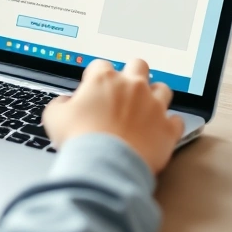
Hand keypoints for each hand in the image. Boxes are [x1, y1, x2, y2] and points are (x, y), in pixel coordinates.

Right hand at [42, 59, 184, 173]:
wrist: (105, 165)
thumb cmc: (80, 139)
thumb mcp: (54, 118)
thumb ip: (60, 104)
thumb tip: (64, 103)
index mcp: (104, 80)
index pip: (101, 66)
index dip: (95, 77)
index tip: (93, 89)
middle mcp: (132, 86)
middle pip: (138, 65)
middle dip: (132, 74)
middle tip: (125, 90)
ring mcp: (153, 106)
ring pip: (163, 89)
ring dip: (155, 96)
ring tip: (146, 109)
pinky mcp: (167, 128)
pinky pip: (176, 121)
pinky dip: (170, 125)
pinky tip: (160, 131)